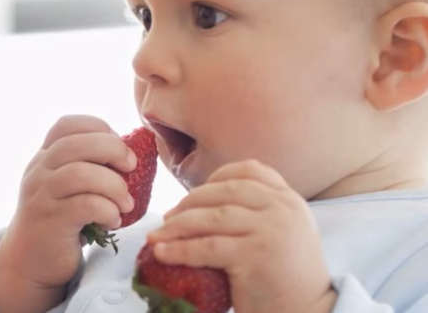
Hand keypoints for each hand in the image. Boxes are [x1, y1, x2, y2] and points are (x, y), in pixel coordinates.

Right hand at [0, 115, 134, 312]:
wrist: (28, 260)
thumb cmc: (60, 219)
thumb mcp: (65, 185)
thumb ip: (86, 165)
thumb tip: (131, 153)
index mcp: (45, 156)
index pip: (67, 124)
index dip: (98, 128)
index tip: (117, 147)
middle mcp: (39, 170)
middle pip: (76, 143)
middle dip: (112, 149)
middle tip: (132, 167)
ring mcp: (42, 195)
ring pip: (80, 173)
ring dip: (114, 185)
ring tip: (126, 203)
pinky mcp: (51, 222)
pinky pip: (85, 206)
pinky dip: (108, 210)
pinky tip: (113, 220)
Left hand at [146, 160, 336, 312]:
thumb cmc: (286, 277)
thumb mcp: (282, 231)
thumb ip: (257, 210)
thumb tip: (200, 202)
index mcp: (289, 200)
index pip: (250, 170)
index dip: (217, 177)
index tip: (194, 192)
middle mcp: (283, 209)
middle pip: (223, 192)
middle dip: (189, 203)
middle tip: (167, 218)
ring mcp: (271, 230)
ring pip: (211, 218)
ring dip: (177, 226)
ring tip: (157, 236)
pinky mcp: (256, 256)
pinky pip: (207, 248)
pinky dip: (180, 250)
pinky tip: (162, 253)